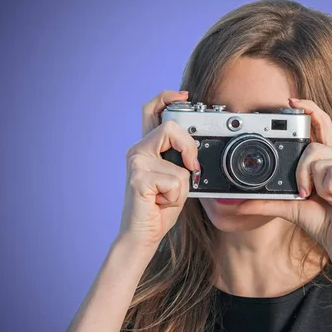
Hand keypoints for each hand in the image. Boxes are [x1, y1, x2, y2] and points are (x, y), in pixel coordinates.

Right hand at [117, 90, 198, 249]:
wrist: (142, 235)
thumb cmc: (159, 208)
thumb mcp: (176, 178)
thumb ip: (181, 159)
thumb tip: (194, 151)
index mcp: (147, 148)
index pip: (152, 111)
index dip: (167, 97)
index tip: (184, 96)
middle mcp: (138, 151)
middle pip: (171, 128)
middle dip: (189, 147)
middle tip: (191, 167)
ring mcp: (136, 164)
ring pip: (178, 160)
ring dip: (182, 182)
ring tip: (167, 194)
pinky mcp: (139, 179)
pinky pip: (175, 181)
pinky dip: (176, 197)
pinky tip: (161, 203)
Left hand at [235, 98, 331, 252]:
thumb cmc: (321, 222)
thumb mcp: (290, 208)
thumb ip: (267, 202)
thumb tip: (240, 204)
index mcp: (329, 159)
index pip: (321, 124)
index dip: (310, 109)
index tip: (292, 101)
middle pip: (314, 146)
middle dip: (302, 172)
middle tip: (306, 192)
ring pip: (321, 161)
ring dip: (317, 186)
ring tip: (329, 199)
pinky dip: (329, 190)